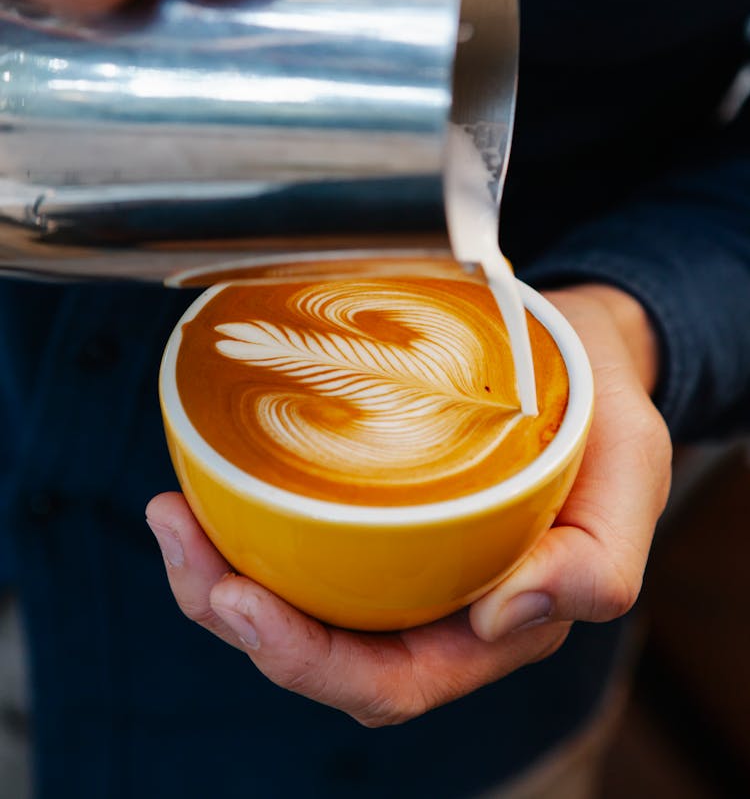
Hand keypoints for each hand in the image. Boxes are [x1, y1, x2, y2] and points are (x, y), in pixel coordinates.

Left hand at [146, 284, 671, 725]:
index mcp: (496, 622)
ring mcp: (397, 558)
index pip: (393, 681)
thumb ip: (596, 560)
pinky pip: (297, 540)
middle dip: (234, 616)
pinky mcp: (371, 509)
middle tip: (178, 540)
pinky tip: (205, 487)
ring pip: (296, 601)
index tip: (242, 597)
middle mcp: (436, 602)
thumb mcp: (632, 472)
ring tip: (171, 515)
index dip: (308, 662)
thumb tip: (507, 617)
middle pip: (321, 650)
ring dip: (219, 574)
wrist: (581, 349)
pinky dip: (244, 524)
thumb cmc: (605, 417)